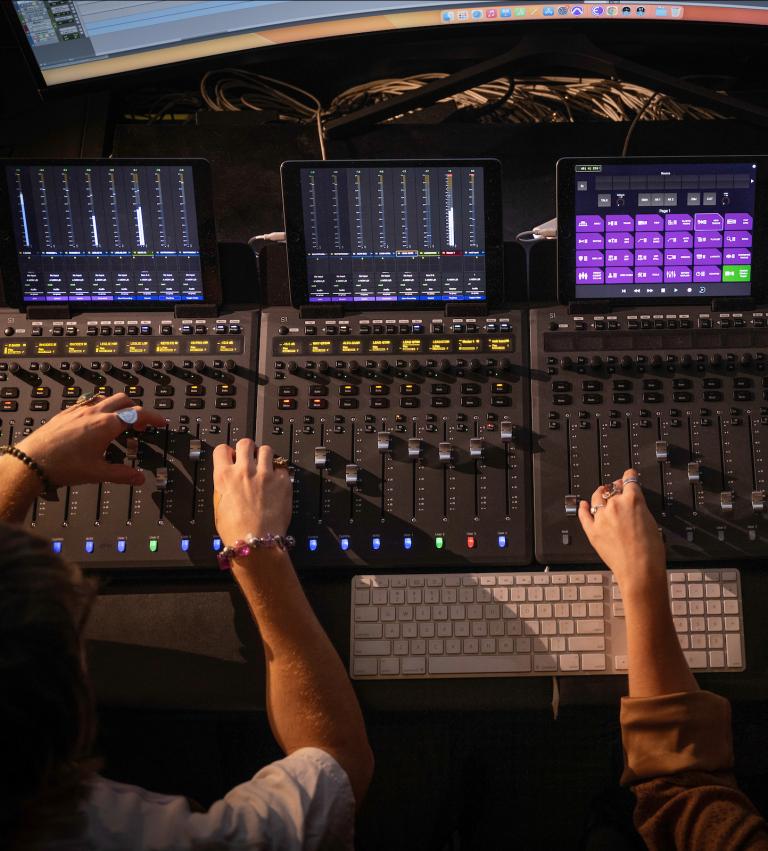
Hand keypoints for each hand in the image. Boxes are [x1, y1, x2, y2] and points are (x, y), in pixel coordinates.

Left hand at [15, 393, 166, 487]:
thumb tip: (138, 478)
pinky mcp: (66, 413)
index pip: (137, 413)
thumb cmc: (61, 465)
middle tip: (140, 424)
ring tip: (120, 421)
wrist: (31, 461)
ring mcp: (78, 410)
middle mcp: (93, 412)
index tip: (160, 422)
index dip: (153, 417)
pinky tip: (95, 422)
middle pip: (124, 399)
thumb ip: (122, 474)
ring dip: (118, 406)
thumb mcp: (97, 473)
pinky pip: (88, 402)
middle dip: (136, 409)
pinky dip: (100, 408)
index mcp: (106, 425)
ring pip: (105, 398)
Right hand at [213, 440, 292, 545]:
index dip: (227, 452)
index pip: (222, 449)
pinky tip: (276, 480)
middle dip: (247, 448)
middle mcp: (244, 471)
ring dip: (264, 456)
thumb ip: (224, 486)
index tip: (231, 455)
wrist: (256, 541)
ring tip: (265, 467)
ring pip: (266, 449)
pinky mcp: (282, 480)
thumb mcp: (218, 506)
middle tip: (250, 457)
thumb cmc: (235, 530)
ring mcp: (265, 474)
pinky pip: (282, 466)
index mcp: (224, 476)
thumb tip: (227, 478)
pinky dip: (279, 471)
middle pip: (245, 443)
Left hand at [577, 468, 666, 592]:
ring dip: (599, 494)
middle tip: (616, 487)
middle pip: (612, 489)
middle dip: (615, 487)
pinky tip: (583, 505)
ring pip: (596, 499)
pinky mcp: (592, 531)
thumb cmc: (650, 552)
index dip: (629, 476)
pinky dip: (583, 508)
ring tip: (601, 493)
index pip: (629, 480)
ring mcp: (601, 517)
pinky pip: (584, 515)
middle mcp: (615, 505)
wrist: (640, 571)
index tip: (628, 475)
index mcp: (633, 500)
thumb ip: (640, 509)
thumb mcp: (651, 522)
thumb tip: (634, 506)